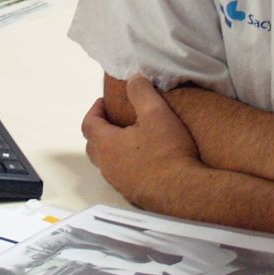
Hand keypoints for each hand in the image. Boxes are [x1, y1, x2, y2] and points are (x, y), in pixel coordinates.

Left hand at [81, 76, 203, 207]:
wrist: (184, 192)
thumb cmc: (168, 152)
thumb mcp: (156, 112)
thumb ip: (141, 92)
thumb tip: (133, 79)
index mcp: (106, 144)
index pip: (88, 124)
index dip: (95, 110)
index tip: (105, 102)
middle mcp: (107, 166)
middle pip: (93, 145)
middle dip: (101, 129)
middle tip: (116, 119)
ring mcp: (119, 183)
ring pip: (107, 162)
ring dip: (113, 149)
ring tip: (132, 138)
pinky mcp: (133, 195)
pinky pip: (122, 176)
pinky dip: (126, 165)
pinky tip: (145, 161)